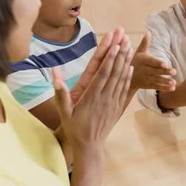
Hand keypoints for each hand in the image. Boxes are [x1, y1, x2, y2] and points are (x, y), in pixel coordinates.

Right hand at [52, 31, 134, 149]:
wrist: (89, 147)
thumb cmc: (74, 128)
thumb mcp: (64, 112)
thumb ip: (60, 94)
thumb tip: (55, 76)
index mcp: (92, 97)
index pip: (103, 74)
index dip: (110, 59)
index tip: (115, 45)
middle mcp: (105, 98)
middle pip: (115, 73)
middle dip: (120, 54)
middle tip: (125, 39)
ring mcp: (113, 102)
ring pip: (122, 79)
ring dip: (126, 62)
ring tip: (129, 47)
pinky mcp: (118, 107)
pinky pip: (124, 89)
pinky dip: (128, 77)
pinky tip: (131, 67)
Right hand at [130, 31, 175, 91]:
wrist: (124, 77)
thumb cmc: (134, 62)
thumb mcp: (138, 52)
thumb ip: (144, 43)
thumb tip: (148, 31)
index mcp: (143, 61)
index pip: (151, 61)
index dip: (158, 63)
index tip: (165, 63)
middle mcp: (144, 70)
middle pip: (155, 71)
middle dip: (164, 72)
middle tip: (174, 71)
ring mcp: (146, 79)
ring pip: (157, 80)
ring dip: (165, 82)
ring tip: (174, 82)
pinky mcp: (147, 86)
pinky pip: (156, 87)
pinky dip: (164, 88)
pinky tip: (173, 88)